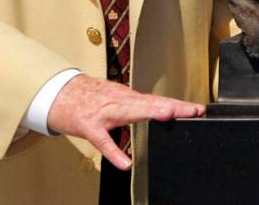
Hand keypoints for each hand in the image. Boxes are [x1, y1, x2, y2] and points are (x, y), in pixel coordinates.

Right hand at [46, 74, 204, 169]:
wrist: (61, 93)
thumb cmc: (89, 97)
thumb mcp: (116, 98)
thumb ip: (136, 105)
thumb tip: (159, 109)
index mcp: (126, 97)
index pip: (156, 100)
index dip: (177, 104)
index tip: (198, 109)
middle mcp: (118, 101)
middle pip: (148, 102)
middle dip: (170, 106)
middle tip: (191, 110)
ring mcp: (104, 113)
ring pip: (128, 111)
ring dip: (148, 112)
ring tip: (167, 115)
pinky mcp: (89, 127)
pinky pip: (103, 141)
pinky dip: (114, 152)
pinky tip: (125, 164)